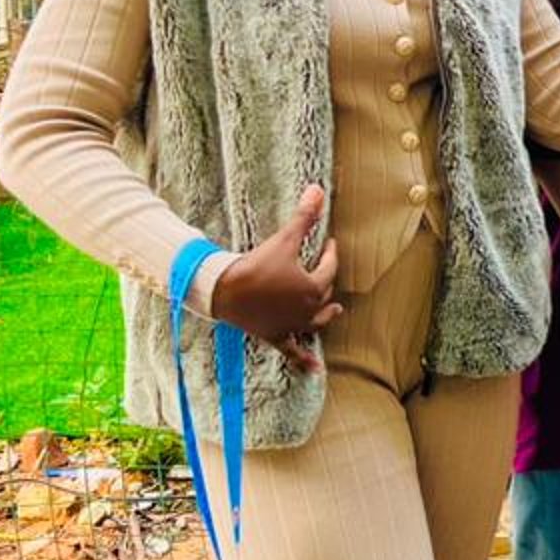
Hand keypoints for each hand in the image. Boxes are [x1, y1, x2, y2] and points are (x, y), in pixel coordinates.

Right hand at [212, 183, 341, 369]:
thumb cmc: (255, 264)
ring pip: (315, 322)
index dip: (331, 253)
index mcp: (312, 287)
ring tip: (335, 311)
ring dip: (326, 316)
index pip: (329, 267)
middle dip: (326, 278)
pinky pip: (292, 351)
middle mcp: (306, 310)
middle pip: (322, 293)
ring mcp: (291, 325)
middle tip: (324, 266)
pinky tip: (316, 370)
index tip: (330, 243)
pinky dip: (304, 360)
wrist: (224, 290)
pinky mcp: (275, 336)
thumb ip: (303, 217)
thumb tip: (318, 189)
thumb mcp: (283, 239)